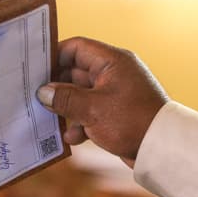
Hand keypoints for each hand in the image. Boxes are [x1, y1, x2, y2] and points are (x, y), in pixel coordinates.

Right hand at [36, 37, 168, 164]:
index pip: (77, 48)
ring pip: (82, 95)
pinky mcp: (117, 113)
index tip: (34, 69)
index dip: (54, 56)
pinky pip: (92, 111)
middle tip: (35, 100)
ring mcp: (116, 93)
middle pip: (76, 72)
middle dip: (57, 88)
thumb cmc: (132, 121)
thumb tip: (43, 92)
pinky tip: (72, 138)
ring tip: (50, 121)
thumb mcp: (93, 109)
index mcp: (112, 61)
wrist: (163, 148)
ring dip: (67, 108)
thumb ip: (65, 99)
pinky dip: (81, 123)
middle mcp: (114, 73)